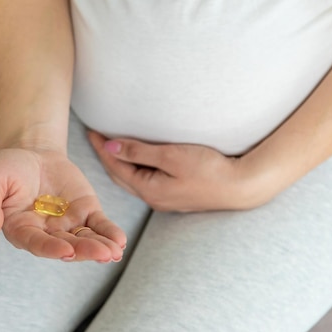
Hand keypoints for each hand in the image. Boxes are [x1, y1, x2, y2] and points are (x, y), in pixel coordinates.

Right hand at [0, 148, 125, 262]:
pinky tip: (120, 241)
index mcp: (21, 230)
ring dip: (101, 247)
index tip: (67, 251)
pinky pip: (99, 225)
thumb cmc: (7, 167)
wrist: (31, 150)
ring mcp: (68, 224)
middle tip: (103, 255)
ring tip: (115, 252)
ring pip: (85, 239)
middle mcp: (46, 233)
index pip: (37, 244)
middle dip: (86, 251)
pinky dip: (109, 232)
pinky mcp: (85, 211)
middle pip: (67, 246)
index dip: (51, 249)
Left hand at [88, 132, 269, 211]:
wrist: (241, 187)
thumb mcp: (171, 156)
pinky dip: (134, 170)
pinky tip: (136, 163)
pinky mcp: (175, 196)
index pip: (115, 167)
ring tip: (110, 148)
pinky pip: (145, 182)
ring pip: (132, 181)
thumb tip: (110, 148)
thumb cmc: (209, 170)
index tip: (90, 131)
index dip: (101, 148)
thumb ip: (139, 152)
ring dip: (119, 165)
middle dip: (106, 157)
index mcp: (149, 189)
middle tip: (95, 137)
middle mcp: (153, 198)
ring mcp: (164, 200)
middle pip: (120, 176)